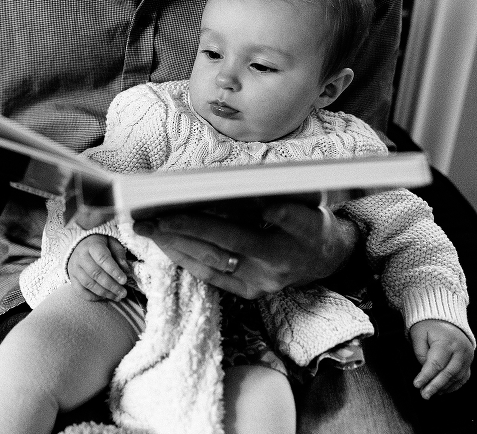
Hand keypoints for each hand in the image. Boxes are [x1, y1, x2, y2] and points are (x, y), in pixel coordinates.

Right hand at [68, 235, 128, 300]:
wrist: (78, 244)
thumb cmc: (100, 243)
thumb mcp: (111, 242)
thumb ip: (119, 253)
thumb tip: (126, 269)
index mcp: (92, 246)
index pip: (103, 259)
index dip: (114, 271)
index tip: (124, 280)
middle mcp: (81, 257)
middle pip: (96, 274)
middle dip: (111, 285)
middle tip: (123, 293)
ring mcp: (74, 268)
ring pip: (89, 284)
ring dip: (104, 293)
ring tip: (117, 297)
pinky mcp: (72, 278)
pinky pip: (80, 291)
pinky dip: (92, 297)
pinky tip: (104, 298)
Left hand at [132, 199, 357, 298]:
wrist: (328, 258)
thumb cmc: (310, 218)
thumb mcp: (305, 199)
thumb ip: (274, 193)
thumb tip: (226, 184)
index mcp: (303, 230)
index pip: (267, 215)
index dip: (228, 209)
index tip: (193, 196)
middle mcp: (281, 260)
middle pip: (229, 240)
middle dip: (186, 226)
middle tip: (153, 214)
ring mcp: (264, 280)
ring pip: (214, 260)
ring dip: (177, 243)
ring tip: (148, 228)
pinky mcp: (251, 292)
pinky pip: (212, 275)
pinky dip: (186, 258)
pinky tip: (165, 245)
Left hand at [410, 319, 473, 399]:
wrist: (445, 318)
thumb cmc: (429, 326)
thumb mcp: (418, 333)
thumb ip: (420, 352)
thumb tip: (424, 369)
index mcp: (446, 342)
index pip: (436, 363)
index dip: (426, 376)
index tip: (417, 385)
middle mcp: (460, 350)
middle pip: (448, 373)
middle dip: (435, 386)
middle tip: (424, 395)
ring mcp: (467, 356)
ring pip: (456, 377)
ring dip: (443, 387)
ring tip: (430, 393)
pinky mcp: (469, 361)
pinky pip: (463, 377)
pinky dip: (453, 385)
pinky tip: (443, 390)